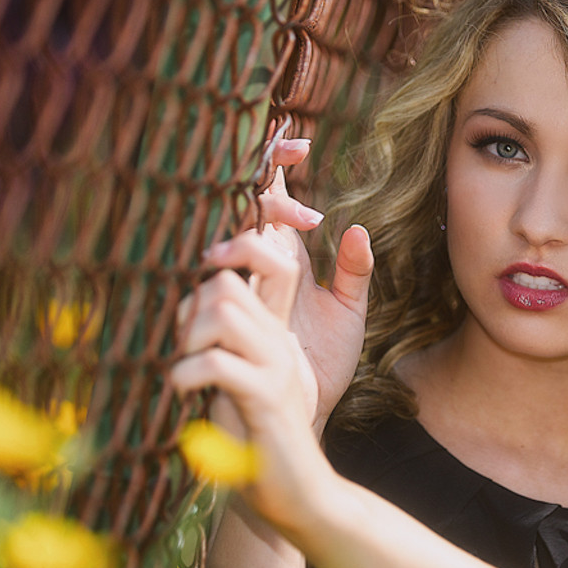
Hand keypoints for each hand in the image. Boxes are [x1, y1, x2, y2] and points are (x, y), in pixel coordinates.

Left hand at [173, 226, 330, 526]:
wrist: (300, 493)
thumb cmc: (257, 442)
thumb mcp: (235, 387)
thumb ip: (218, 352)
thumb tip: (169, 327)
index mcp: (273, 333)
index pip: (263, 263)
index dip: (226, 254)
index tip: (188, 287)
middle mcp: (279, 341)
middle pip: (228, 283)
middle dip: (189, 305)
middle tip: (176, 344)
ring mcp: (277, 367)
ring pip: (225, 313)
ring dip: (189, 335)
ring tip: (179, 365)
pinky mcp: (268, 398)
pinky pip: (219, 364)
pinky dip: (187, 372)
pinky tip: (180, 389)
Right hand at [204, 139, 372, 431]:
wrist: (293, 422)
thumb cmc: (318, 369)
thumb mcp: (348, 317)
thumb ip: (354, 275)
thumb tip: (357, 230)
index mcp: (280, 260)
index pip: (271, 200)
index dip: (277, 165)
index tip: (303, 145)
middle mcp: (250, 270)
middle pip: (242, 205)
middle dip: (261, 171)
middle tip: (292, 149)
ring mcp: (230, 295)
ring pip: (225, 235)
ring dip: (253, 217)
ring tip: (286, 211)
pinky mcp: (215, 327)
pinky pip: (210, 291)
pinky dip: (229, 270)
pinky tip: (245, 256)